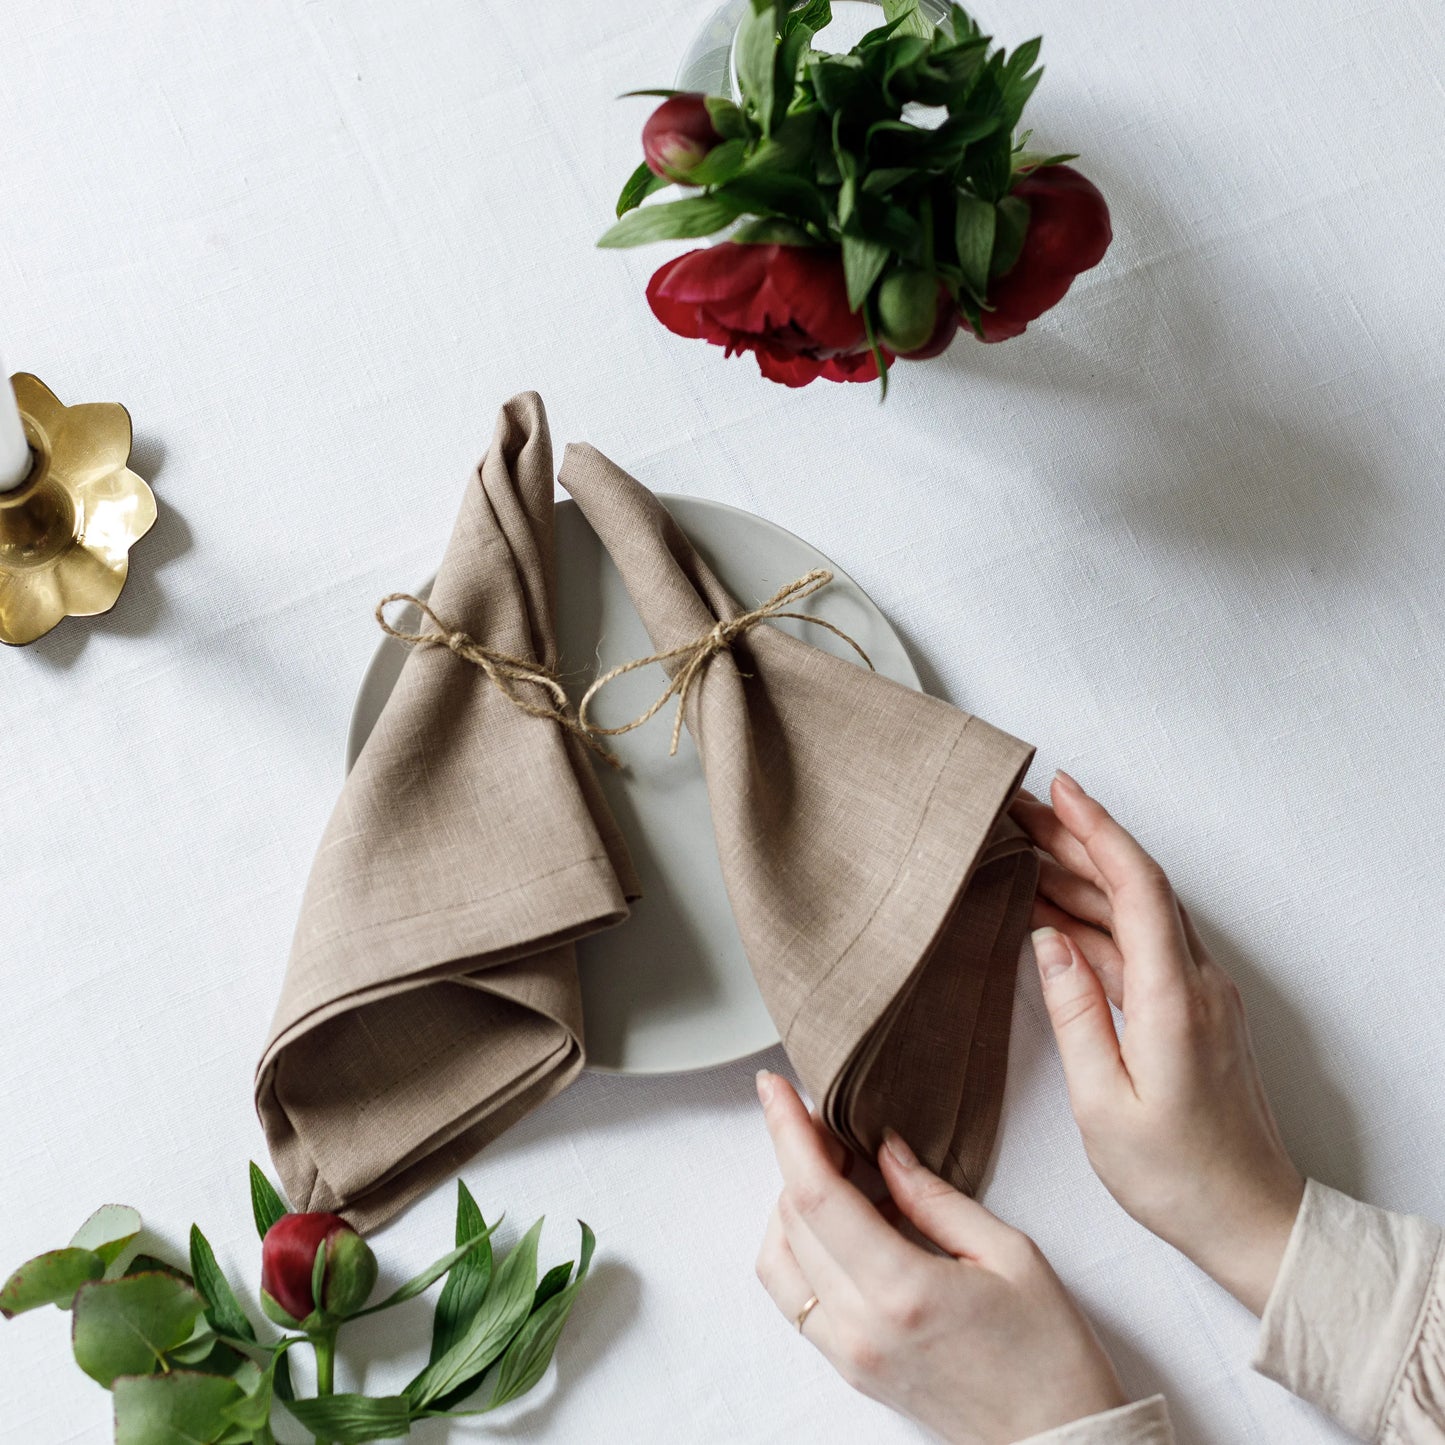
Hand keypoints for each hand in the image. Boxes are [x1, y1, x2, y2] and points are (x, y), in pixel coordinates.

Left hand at [753, 1071, 1125, 1444]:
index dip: (787, 1133)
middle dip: (796, 1156)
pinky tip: (839, 1224)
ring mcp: (849, 1355)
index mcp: (903, 1292)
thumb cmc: (1050, 1355)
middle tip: (829, 1122)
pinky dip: (799, 1247)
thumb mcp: (1009, 1254)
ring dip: (790, 1202)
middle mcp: (861, 1328)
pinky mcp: (850, 1369)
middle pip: (791, 1219)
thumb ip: (934, 1196)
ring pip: (778, 1260)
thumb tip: (884, 1149)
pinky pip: (794, 1298)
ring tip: (833, 1172)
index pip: (816, 1196)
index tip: (773, 1088)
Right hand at [1012, 770, 1304, 1313]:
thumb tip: (1047, 940)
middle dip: (1078, 839)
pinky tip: (1055, 914)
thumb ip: (1074, 1013)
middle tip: (1020, 812)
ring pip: (1137, 911)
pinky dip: (1095, 919)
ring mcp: (1197, 995)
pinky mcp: (1190, 1012)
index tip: (1060, 790)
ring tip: (1024, 852)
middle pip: (1136, 886)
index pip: (1138, 886)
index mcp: (1173, 999)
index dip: (1098, 829)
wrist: (1249, 1219)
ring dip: (1083, 876)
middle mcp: (1194, 984)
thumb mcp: (1103, 1103)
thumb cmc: (1177, 1177)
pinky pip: (1140, 944)